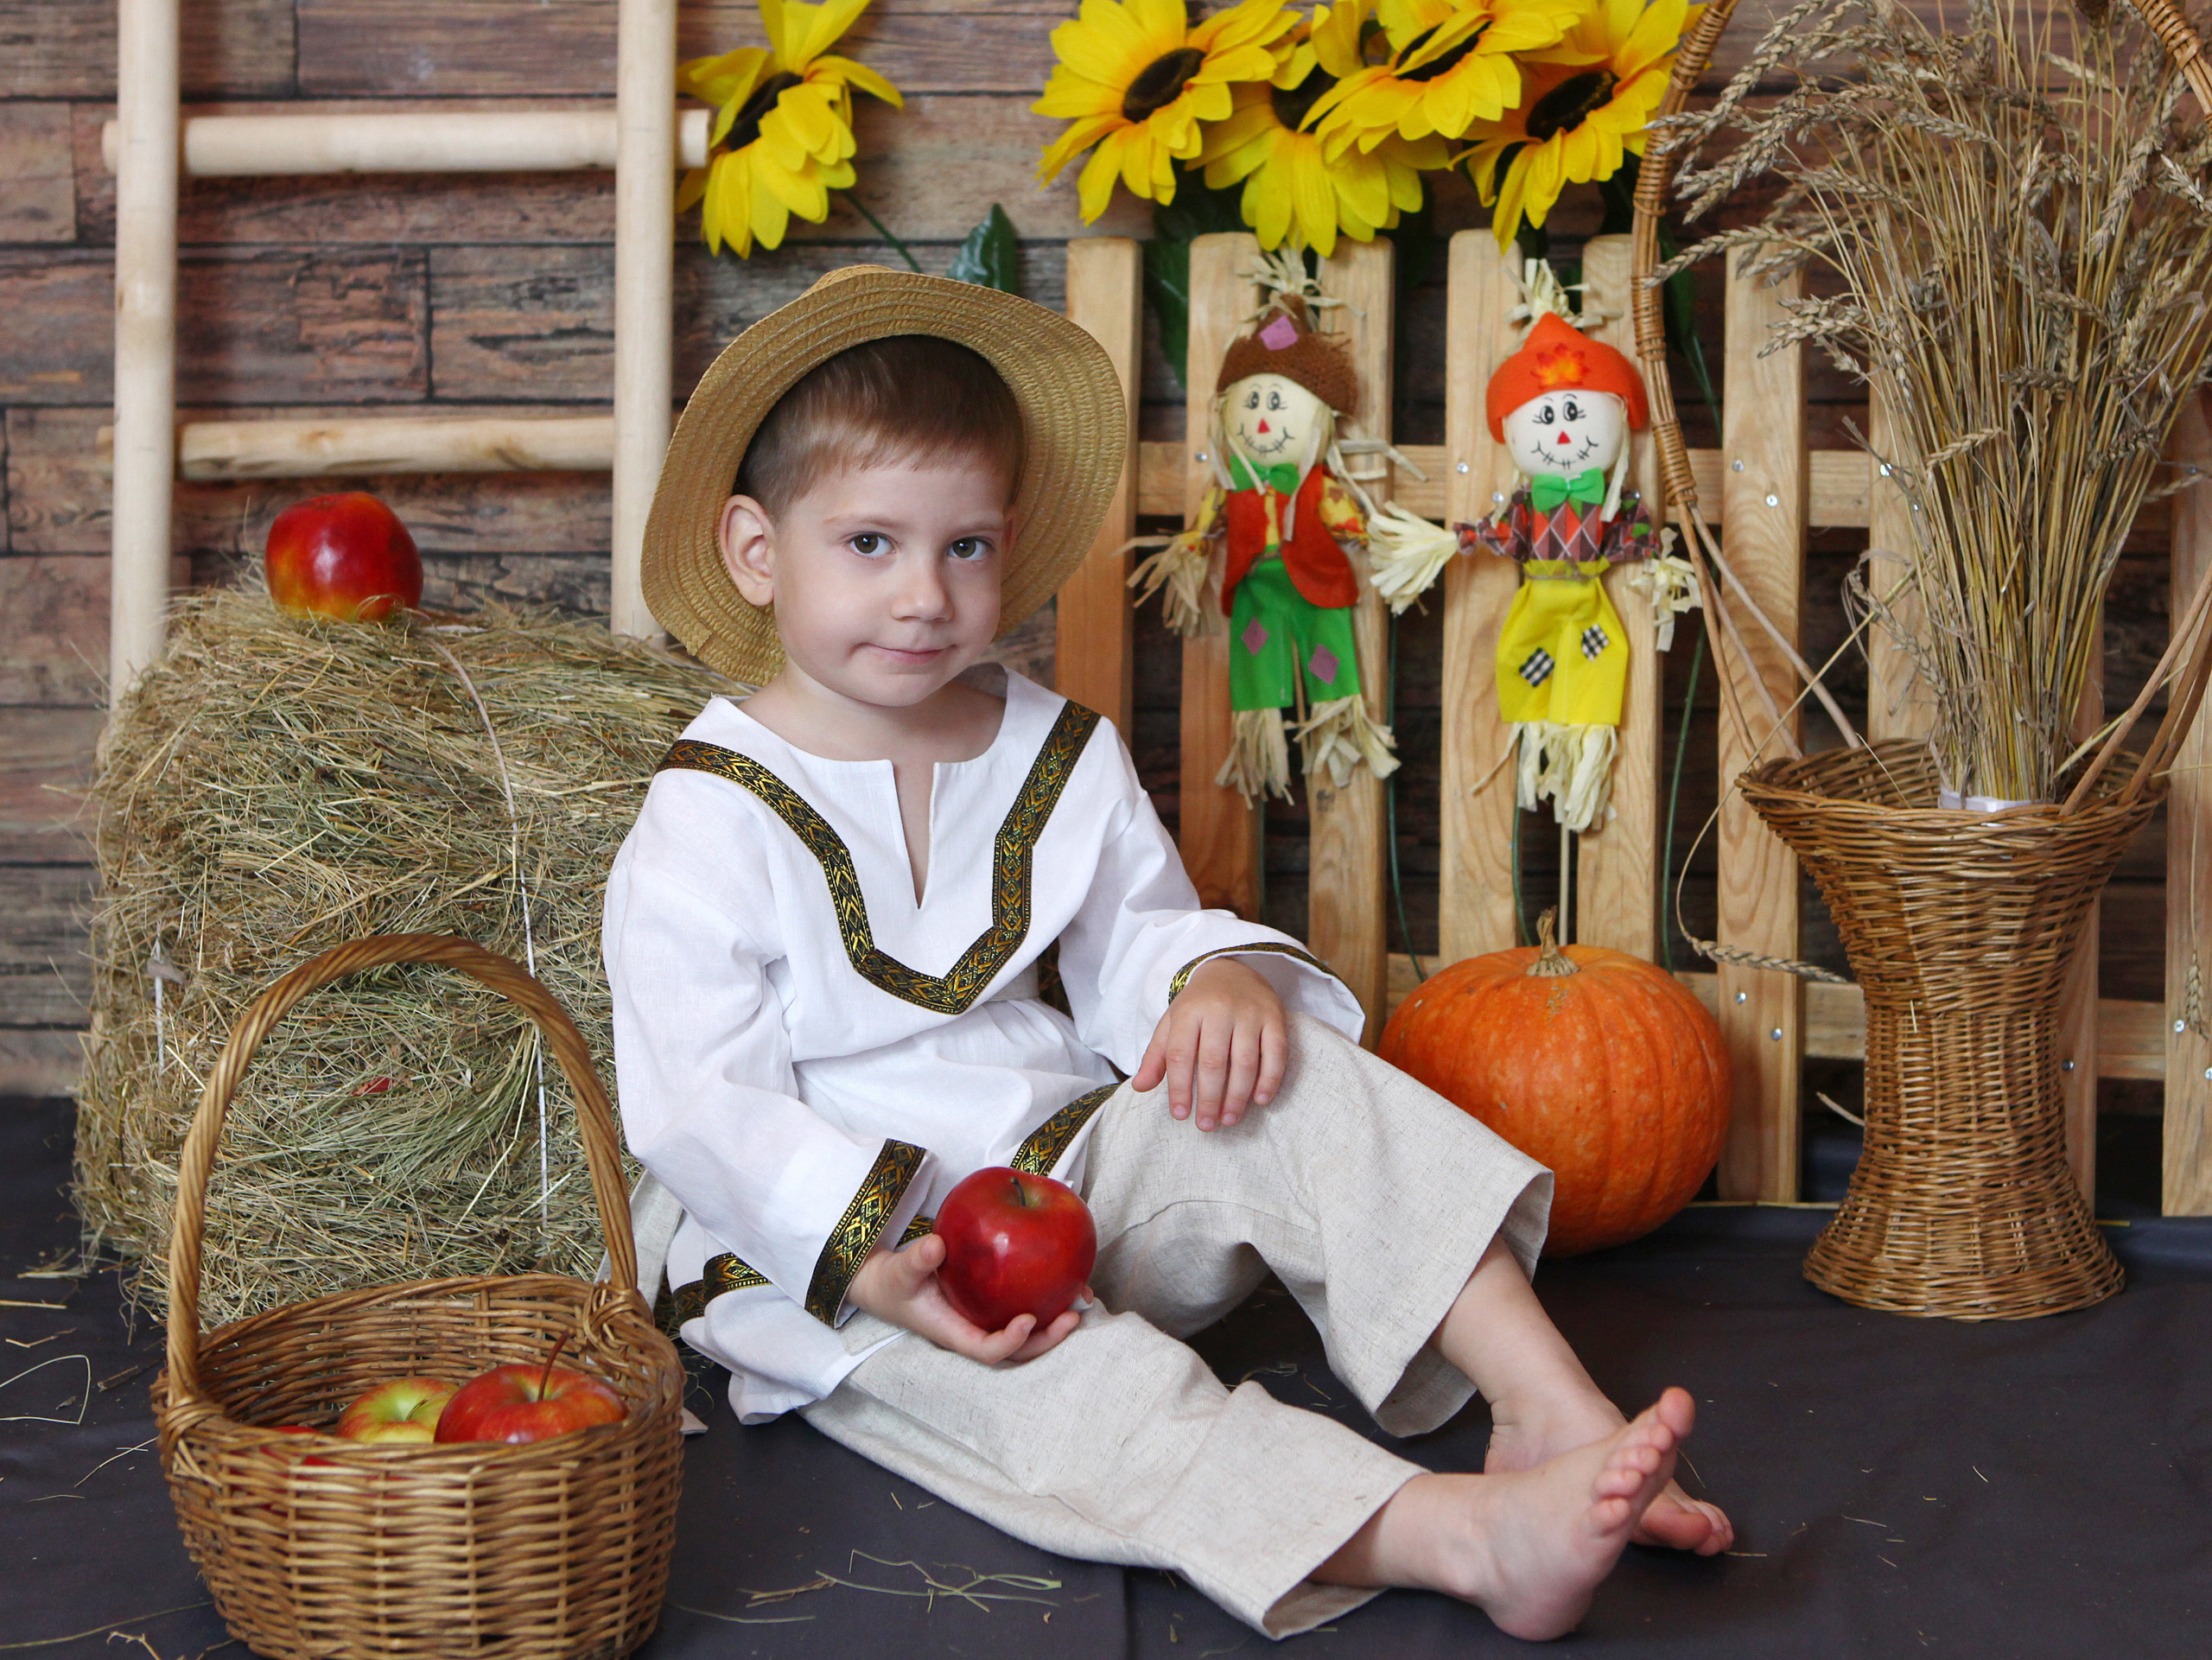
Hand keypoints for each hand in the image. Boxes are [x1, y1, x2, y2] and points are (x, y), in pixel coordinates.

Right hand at [846, 1232, 1085, 1364]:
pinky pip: (1024, 1307)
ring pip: (1027, 1334)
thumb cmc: (893, 1281)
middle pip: (1017, 1351)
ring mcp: (985, 1320)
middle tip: (1073, 1316)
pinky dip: (1048, 1298)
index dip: (1010, 1341)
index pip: (986, 1350)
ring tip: (1081, 1300)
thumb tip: (936, 1245)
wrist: (890, 1283)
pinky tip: (1067, 1277)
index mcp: (954, 1332)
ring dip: (1055, 1323)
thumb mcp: (898, 1270)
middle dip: (1048, 1339)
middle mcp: (975, 1331)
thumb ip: (915, 1259)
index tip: (1028, 1319)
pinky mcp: (992, 1305)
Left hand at [1132, 956, 1286, 1131]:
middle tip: (1206, 1125)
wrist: (1232, 969)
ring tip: (1229, 1119)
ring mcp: (1250, 1013)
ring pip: (1245, 1061)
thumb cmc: (1198, 1006)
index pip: (1180, 1054)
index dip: (1180, 1088)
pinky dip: (1270, 1079)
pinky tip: (1260, 1101)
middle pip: (1212, 1061)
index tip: (1180, 1115)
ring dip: (1237, 1096)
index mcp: (1188, 1011)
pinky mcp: (1275, 1018)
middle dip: (1209, 1099)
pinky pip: (1275, 1053)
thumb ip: (1156, 1056)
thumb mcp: (1172, 1023)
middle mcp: (1219, 1009)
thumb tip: (1139, 1086)